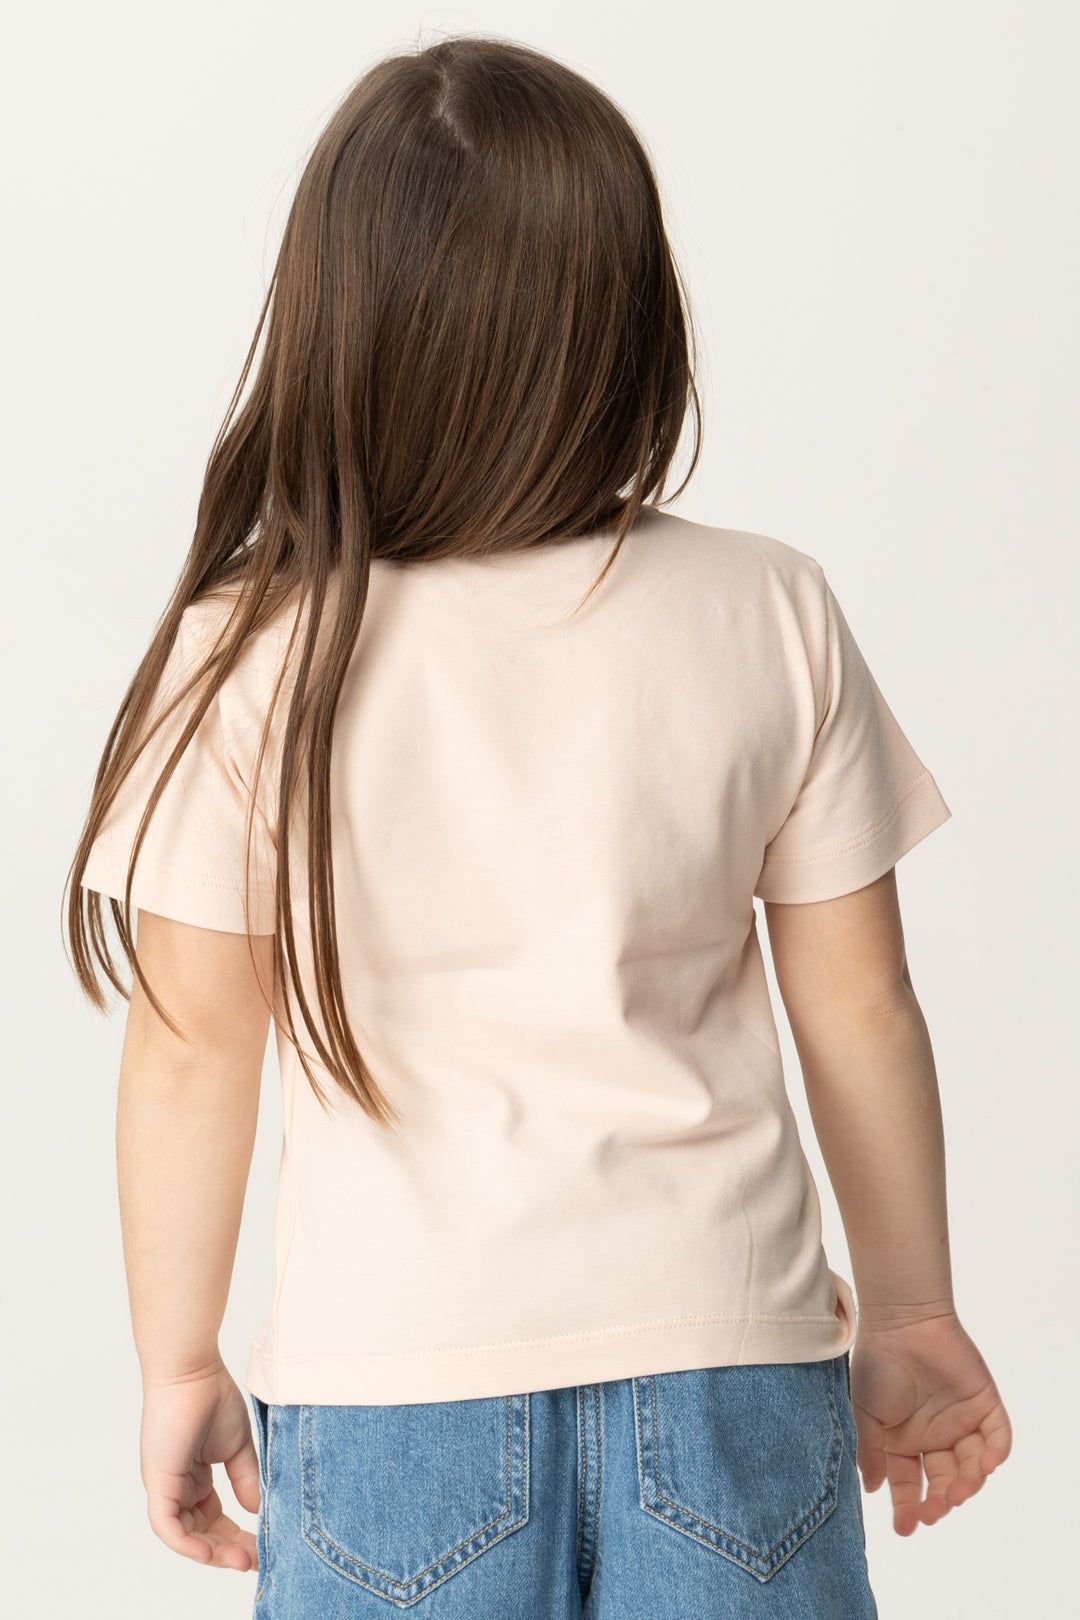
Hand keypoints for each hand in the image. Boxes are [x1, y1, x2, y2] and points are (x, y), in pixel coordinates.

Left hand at [139, 1358, 260, 1570]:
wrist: (193, 1370)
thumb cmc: (212, 1397)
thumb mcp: (237, 1447)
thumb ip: (246, 1479)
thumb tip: (258, 1511)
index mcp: (193, 1479)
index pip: (213, 1520)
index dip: (236, 1537)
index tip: (262, 1548)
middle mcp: (176, 1487)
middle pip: (200, 1533)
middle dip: (227, 1551)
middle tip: (254, 1562)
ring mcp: (165, 1486)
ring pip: (184, 1536)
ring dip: (211, 1552)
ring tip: (241, 1560)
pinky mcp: (158, 1482)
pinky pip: (166, 1526)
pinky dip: (186, 1544)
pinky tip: (209, 1553)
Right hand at [850, 1310, 1011, 1535]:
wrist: (902, 1321)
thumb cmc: (877, 1363)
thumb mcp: (864, 1412)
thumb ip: (870, 1451)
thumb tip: (873, 1490)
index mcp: (903, 1442)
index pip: (909, 1483)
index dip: (907, 1506)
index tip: (905, 1527)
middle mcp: (933, 1437)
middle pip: (944, 1482)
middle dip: (939, 1502)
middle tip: (933, 1513)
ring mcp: (961, 1423)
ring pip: (971, 1466)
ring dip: (966, 1484)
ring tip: (956, 1494)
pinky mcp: (984, 1405)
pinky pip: (997, 1437)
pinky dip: (995, 1454)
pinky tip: (985, 1465)